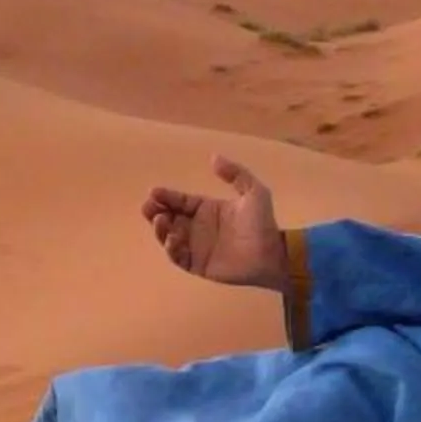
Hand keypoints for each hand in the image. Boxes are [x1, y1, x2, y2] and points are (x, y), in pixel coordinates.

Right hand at [141, 156, 286, 288]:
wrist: (272, 254)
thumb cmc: (263, 223)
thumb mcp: (254, 192)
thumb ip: (235, 174)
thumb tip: (213, 157)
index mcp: (207, 209)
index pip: (180, 200)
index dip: (166, 195)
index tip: (154, 191)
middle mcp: (198, 227)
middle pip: (169, 217)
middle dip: (155, 211)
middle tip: (148, 206)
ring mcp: (196, 246)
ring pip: (169, 236)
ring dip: (160, 228)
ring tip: (160, 219)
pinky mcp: (197, 264)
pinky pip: (178, 256)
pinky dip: (171, 248)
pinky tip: (172, 238)